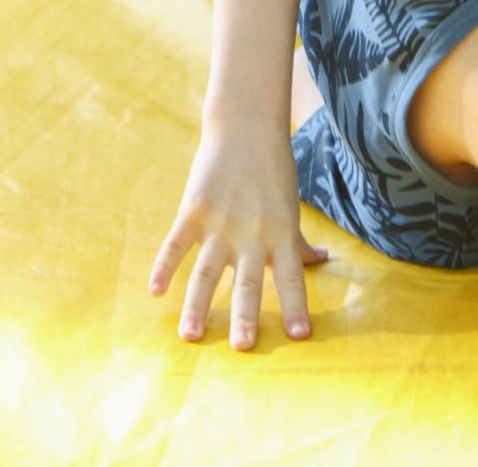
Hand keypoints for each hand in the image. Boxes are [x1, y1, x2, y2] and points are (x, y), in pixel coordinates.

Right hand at [149, 121, 328, 349]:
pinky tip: (155, 291)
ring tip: (191, 336)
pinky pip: (175, 244)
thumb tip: (322, 260)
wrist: (245, 129)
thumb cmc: (274, 171)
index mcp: (280, 234)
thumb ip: (298, 240)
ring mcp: (220, 223)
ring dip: (198, 306)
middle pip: (249, 282)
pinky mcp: (193, 210)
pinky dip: (164, 267)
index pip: (292, 277)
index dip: (296, 306)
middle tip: (243, 348)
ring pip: (207, 272)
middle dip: (246, 316)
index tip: (300, 336)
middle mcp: (252, 233)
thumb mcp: (291, 206)